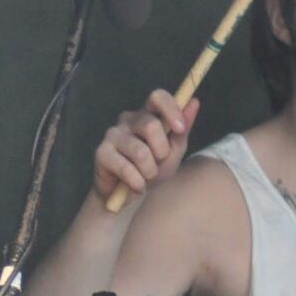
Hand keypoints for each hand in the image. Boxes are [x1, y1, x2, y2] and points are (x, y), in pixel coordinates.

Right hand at [95, 90, 197, 205]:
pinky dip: (137, 182)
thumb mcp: (174, 152)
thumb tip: (194, 102)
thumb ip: (182, 130)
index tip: (180, 129)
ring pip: (140, 151)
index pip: (157, 97)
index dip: (171, 109)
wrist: (132, 198)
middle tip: (158, 163)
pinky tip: (136, 186)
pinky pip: (126, 168)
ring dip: (149, 171)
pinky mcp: (101, 153)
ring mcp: (112, 135)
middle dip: (162, 152)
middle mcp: (128, 120)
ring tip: (146, 177)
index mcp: (147, 115)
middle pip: (151, 125)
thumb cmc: (154, 171)